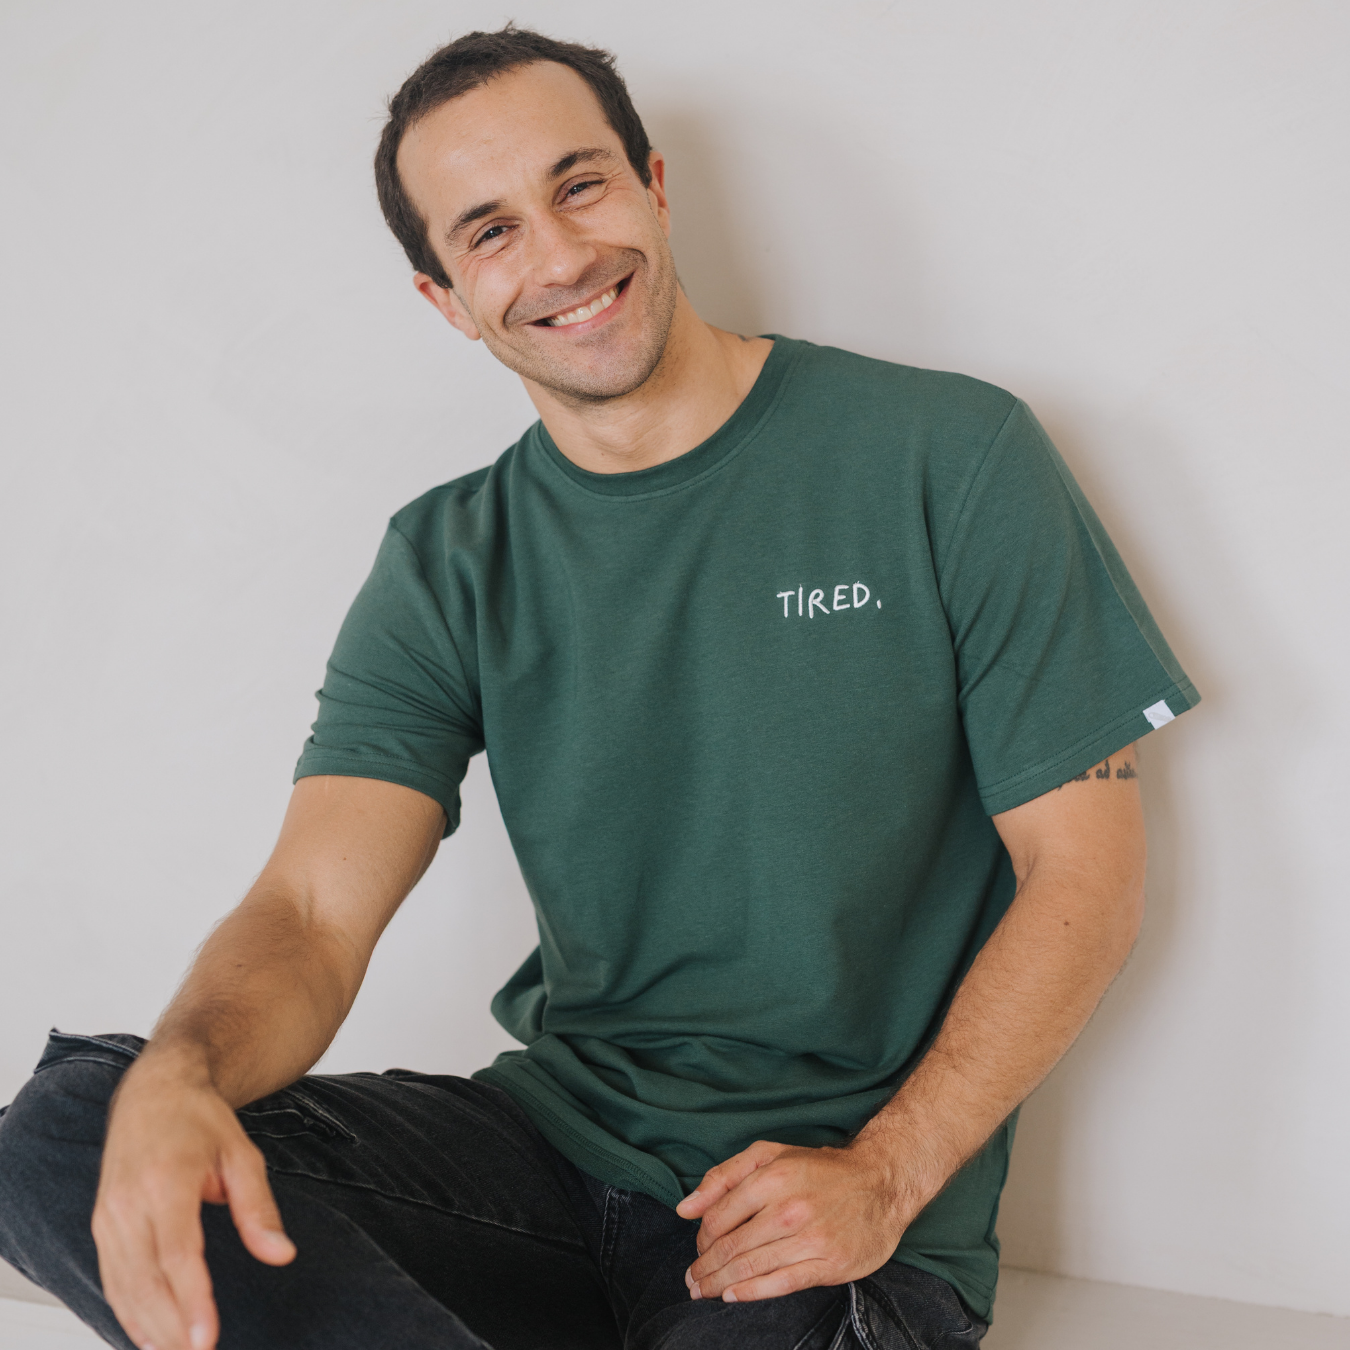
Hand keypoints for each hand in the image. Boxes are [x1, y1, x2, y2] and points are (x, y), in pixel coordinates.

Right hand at [91, 1050, 295, 1349]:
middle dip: (172, 1327)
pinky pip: (111, 1279)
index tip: (207, 1339)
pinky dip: (128, 1312)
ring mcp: (109, 1215)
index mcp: (167, 1180)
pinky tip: (149, 1336)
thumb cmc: (199, 1121)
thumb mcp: (242, 1154)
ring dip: (149, 1327)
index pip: (178, 1254)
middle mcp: (129, 1201)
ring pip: (123, 1286)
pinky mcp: (100, 1225)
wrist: (153, 1092)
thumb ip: (259, 1208)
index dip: (192, 1302)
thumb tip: (282, 1253)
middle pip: (146, 1280)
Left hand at [675, 1137, 910, 1303]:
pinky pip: (781, 1284)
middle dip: (705, 1268)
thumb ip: (724, 1177)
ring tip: (703, 1292)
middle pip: (732, 1247)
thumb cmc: (819, 1169)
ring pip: (752, 1268)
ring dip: (720, 1284)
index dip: (702, 1238)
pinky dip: (751, 1293)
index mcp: (771, 1178)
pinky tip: (733, 1297)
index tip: (699, 1248)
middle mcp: (789, 1208)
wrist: (880, 1183)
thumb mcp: (770, 1155)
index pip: (719, 1218)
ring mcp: (810, 1239)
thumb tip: (685, 1208)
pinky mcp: (829, 1264)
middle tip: (691, 1280)